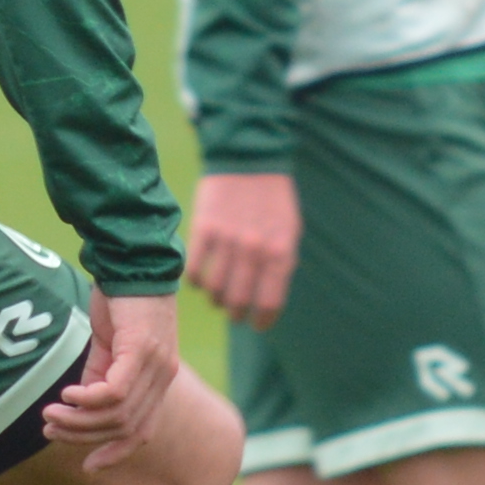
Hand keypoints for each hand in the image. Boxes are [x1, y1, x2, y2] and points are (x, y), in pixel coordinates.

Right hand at [42, 286, 183, 463]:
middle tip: (50, 429)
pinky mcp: (142, 350)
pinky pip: (115, 392)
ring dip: (80, 420)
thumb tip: (79, 407)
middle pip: (125, 429)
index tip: (88, 467)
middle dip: (84, 437)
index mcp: (158, 381)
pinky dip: (89, 400)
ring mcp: (156, 366)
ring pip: (118, 415)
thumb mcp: (108, 347)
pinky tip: (68, 395)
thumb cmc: (120, 301)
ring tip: (51, 414)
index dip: (116, 455)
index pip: (143, 433)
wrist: (132, 261)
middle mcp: (163, 378)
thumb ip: (98, 376)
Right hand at [186, 168, 300, 323]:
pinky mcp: (203, 230)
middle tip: (234, 312)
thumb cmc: (273, 200)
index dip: (260, 321)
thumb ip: (280, 265)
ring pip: (214, 291)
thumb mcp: (289, 232)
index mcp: (280, 253)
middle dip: (235, 314)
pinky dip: (197, 281)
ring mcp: (227, 241)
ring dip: (215, 298)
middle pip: (237, 302)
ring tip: (218, 293)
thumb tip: (266, 301)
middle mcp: (254, 251)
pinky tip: (202, 277)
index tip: (255, 324)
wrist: (250, 160)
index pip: (268, 304)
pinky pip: (195, 271)